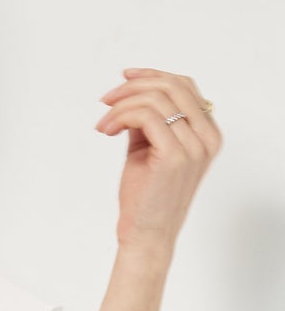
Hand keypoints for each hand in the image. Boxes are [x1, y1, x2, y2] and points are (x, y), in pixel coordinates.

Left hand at [96, 66, 222, 254]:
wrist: (146, 234)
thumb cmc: (146, 196)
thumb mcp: (148, 148)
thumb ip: (148, 119)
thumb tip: (131, 91)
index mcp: (207, 133)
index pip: (185, 86)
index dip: (153, 76)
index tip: (124, 78)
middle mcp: (207, 137)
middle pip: (172, 86)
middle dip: (133, 86)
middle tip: (106, 100)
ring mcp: (194, 147)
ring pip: (156, 100)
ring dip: (121, 105)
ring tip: (103, 124)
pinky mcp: (175, 156)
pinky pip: (146, 116)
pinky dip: (120, 117)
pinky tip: (107, 131)